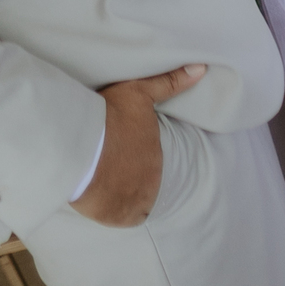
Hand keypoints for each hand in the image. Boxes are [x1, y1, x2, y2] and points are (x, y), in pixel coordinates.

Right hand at [71, 63, 205, 226]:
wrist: (83, 148)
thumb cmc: (112, 118)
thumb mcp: (140, 92)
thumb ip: (170, 82)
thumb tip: (201, 69)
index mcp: (156, 157)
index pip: (151, 161)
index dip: (137, 154)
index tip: (123, 147)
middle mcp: (151, 185)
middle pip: (142, 182)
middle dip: (130, 174)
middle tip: (111, 161)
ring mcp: (133, 203)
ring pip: (133, 202)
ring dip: (123, 194)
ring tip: (104, 179)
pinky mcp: (115, 216)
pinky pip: (118, 216)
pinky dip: (112, 209)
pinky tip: (101, 195)